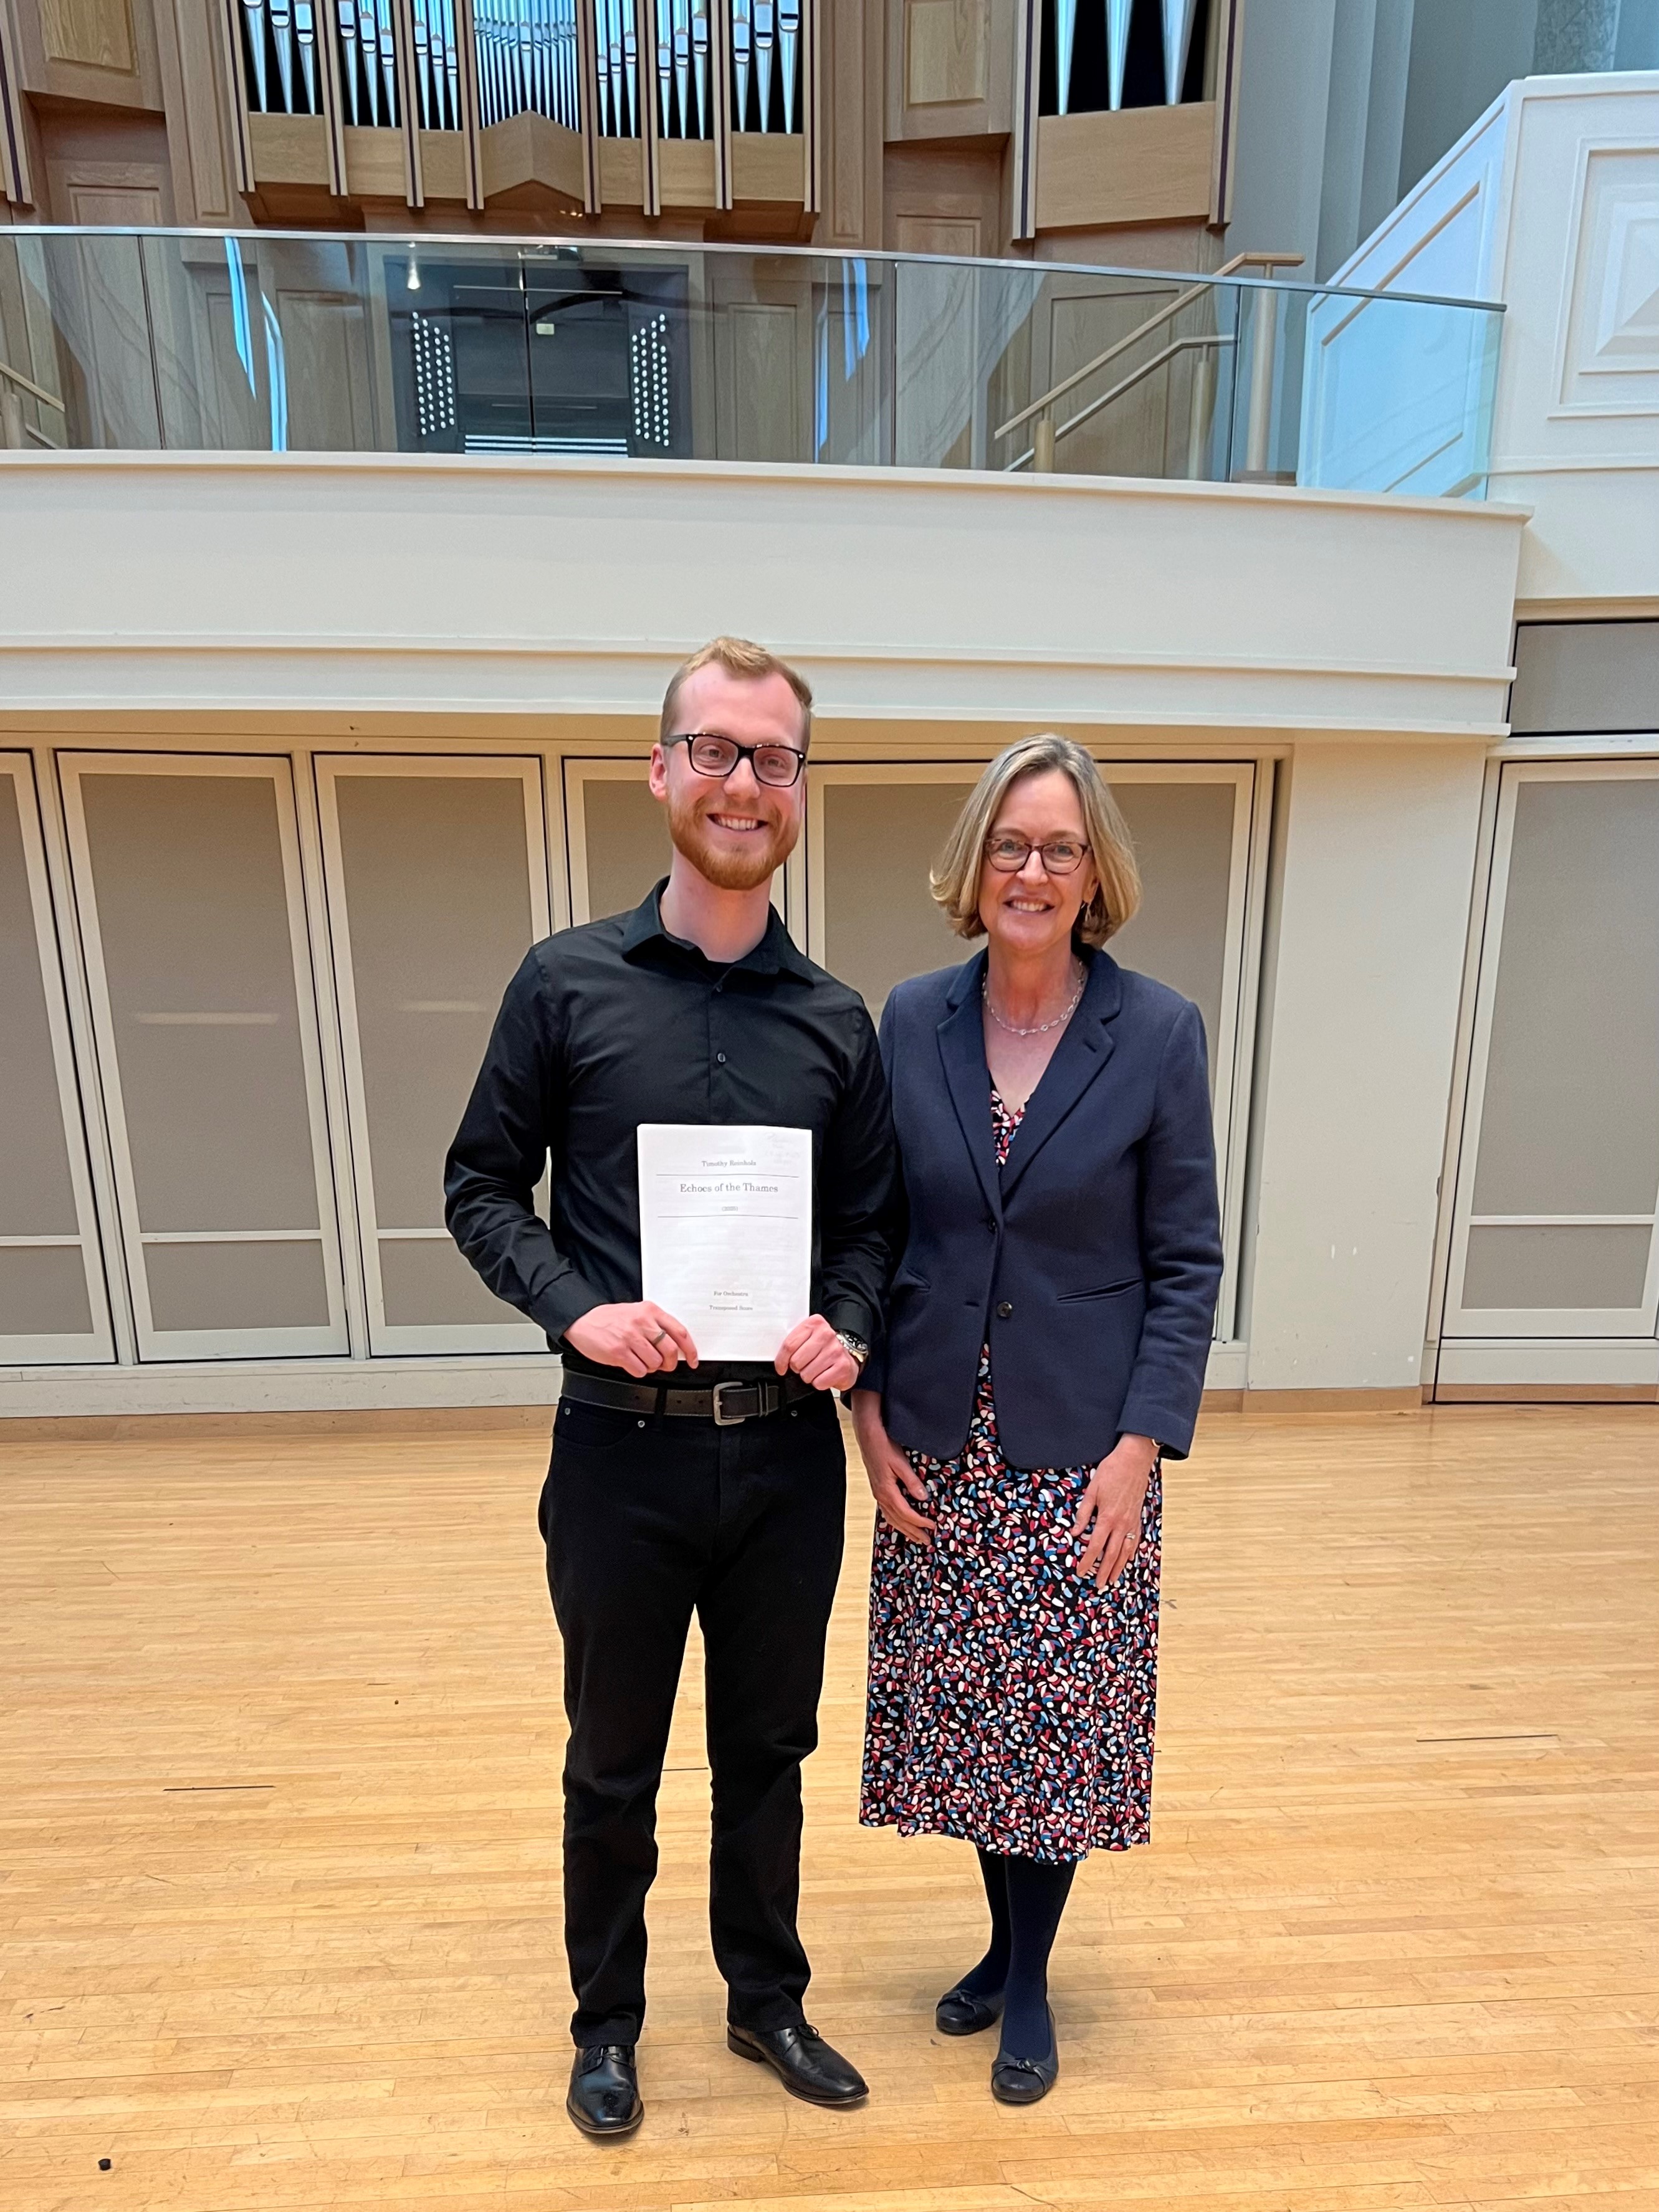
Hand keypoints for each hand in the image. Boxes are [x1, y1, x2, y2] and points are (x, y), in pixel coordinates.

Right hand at [563, 1302, 697, 1378]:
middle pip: (671, 1350)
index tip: (693, 1360)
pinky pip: (639, 1370)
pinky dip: (639, 1371)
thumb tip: (675, 1345)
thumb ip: (655, 1325)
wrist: (583, 1320)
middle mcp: (642, 1323)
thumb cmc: (610, 1318)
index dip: (691, 1350)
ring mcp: (630, 1337)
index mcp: (650, 1311)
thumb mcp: (636, 1312)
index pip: (680, 1332)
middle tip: (665, 1365)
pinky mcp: (618, 1352)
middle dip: (671, 1363)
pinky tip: (632, 1364)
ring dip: (652, 1368)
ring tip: (643, 1361)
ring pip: (656, 1362)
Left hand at [774, 1314, 860, 1391]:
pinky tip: (824, 1374)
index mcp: (814, 1324)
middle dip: (797, 1368)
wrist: (849, 1355)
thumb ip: (794, 1342)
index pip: (789, 1345)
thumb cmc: (825, 1348)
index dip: (781, 1360)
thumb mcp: (809, 1337)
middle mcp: (826, 1334)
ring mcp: (835, 1350)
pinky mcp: (842, 1366)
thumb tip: (779, 1358)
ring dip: (809, 1376)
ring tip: (816, 1369)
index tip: (781, 1367)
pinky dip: (819, 1383)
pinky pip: (819, 1382)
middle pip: (796, 1361)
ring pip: (806, 1374)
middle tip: (805, 1365)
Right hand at [851, 1388, 934, 1545]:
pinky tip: (901, 1522)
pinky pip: (887, 1511)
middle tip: (927, 1541)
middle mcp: (881, 1495)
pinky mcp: (878, 1489)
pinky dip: (896, 1520)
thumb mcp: (900, 1462)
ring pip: (892, 1518)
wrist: (867, 1436)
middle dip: (914, 1532)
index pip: (907, 1513)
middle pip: (899, 1520)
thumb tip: (923, 1498)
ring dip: (905, 1529)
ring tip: (916, 1537)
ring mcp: (878, 1493)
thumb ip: (912, 1481)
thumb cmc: (883, 1446)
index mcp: (887, 1490)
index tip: (933, 1526)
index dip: (920, 1522)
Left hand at [1073, 1432, 1157, 1587]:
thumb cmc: (1111, 1472)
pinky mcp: (1138, 1518)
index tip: (1080, 1572)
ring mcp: (1132, 1522)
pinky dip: (1130, 1554)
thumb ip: (1083, 1513)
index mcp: (1107, 1518)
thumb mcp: (1092, 1490)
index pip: (1094, 1546)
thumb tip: (1075, 1532)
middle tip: (1098, 1585)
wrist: (1134, 1461)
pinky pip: (1135, 1542)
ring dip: (1118, 1568)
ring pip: (1125, 1551)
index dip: (1087, 1561)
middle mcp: (1121, 1524)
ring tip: (1112, 1580)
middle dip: (1103, 1572)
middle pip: (1111, 1555)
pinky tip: (1127, 1560)